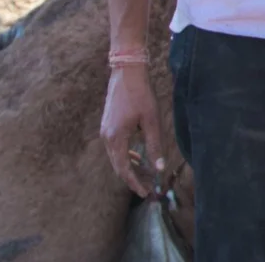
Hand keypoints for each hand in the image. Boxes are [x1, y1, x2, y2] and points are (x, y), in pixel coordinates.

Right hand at [100, 64, 165, 197]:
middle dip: (132, 179)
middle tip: (147, 189)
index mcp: (116, 138)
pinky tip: (137, 157)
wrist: (127, 72)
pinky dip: (126, 156)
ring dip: (129, 168)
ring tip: (145, 176)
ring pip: (116, 157)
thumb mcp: (151, 120)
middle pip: (117, 166)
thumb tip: (159, 168)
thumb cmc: (141, 94)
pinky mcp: (108, 125)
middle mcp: (107, 137)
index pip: (123, 169)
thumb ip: (154, 145)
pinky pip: (115, 147)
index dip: (134, 183)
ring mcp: (105, 131)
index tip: (145, 193)